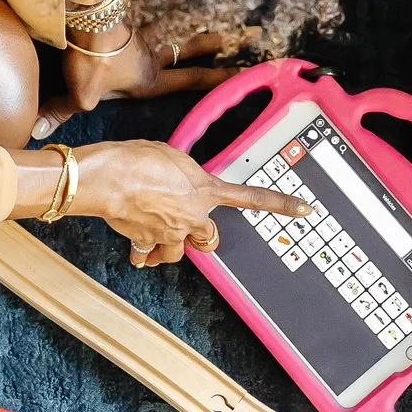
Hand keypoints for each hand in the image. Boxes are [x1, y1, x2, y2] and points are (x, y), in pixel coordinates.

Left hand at [36, 31, 234, 130]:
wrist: (84, 17)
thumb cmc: (92, 59)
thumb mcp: (81, 94)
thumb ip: (63, 112)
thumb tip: (38, 129)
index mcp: (149, 78)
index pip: (188, 80)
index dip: (212, 81)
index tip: (237, 75)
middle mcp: (150, 57)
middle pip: (183, 51)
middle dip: (204, 48)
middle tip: (225, 42)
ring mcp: (137, 36)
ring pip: (164, 32)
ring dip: (178, 29)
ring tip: (196, 22)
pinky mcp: (122, 21)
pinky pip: (139, 22)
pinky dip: (149, 17)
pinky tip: (141, 17)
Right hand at [68, 140, 311, 267]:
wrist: (107, 178)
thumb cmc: (136, 159)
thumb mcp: (172, 155)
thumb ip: (186, 174)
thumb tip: (183, 186)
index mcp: (204, 191)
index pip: (251, 198)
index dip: (280, 205)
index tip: (304, 209)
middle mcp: (192, 217)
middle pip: (209, 240)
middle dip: (201, 237)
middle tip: (188, 228)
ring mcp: (169, 234)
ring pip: (178, 253)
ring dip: (169, 247)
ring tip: (154, 234)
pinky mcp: (145, 243)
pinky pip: (146, 255)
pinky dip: (142, 254)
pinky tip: (135, 249)